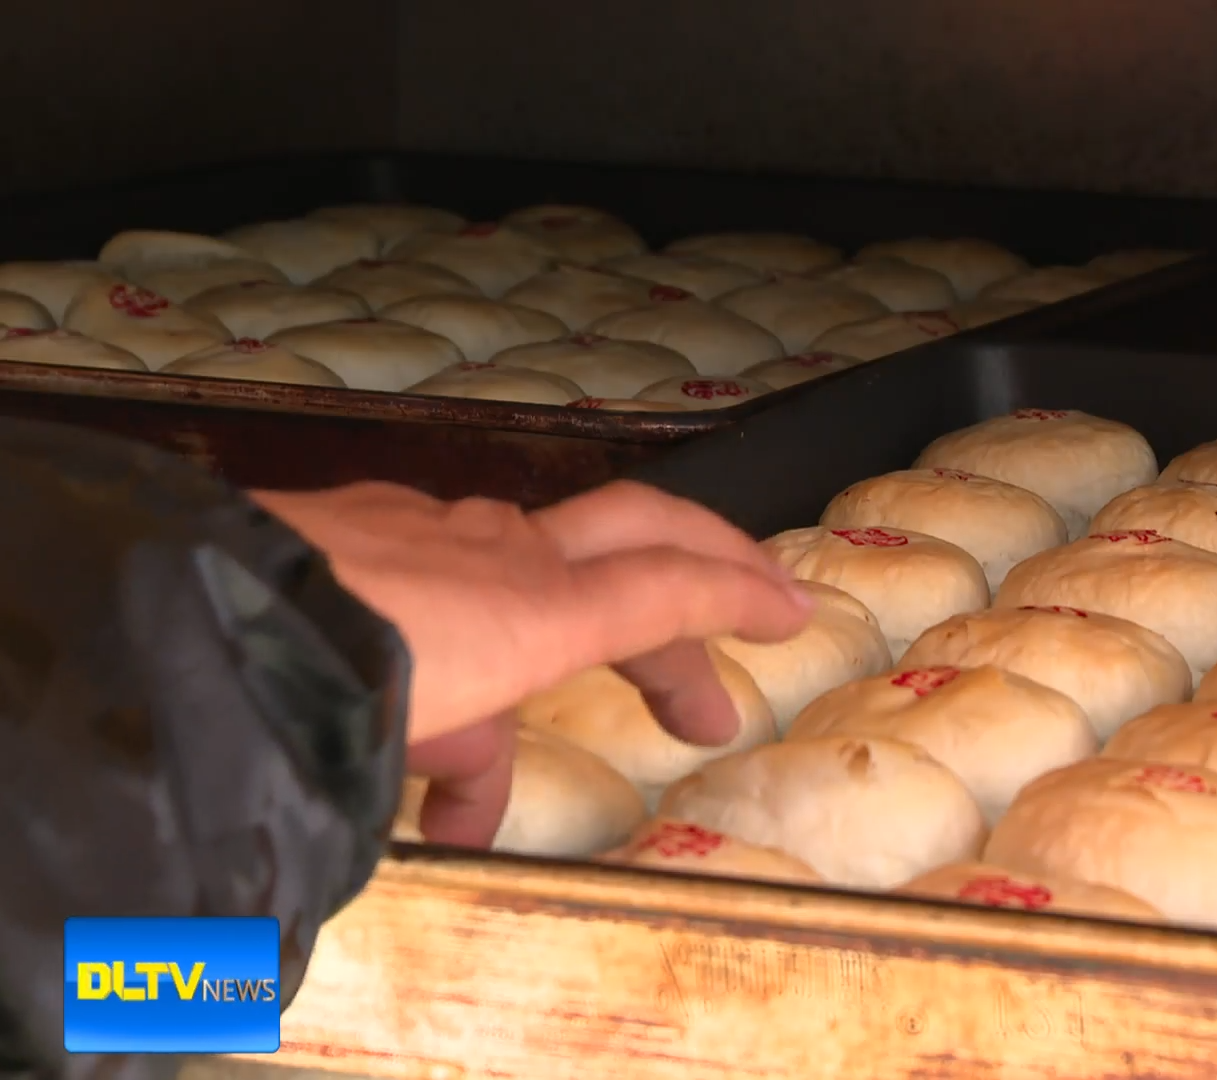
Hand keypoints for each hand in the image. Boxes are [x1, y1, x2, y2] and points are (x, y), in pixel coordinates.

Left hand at [250, 480, 812, 848]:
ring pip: (530, 565)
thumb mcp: (420, 739)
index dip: (742, 594)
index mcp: (533, 605)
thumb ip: (461, 777)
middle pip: (637, 536)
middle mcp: (496, 550)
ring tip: (511, 763)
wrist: (201, 608)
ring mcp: (430, 526)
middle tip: (731, 642)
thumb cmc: (316, 678)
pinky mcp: (361, 521)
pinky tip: (419, 687)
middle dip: (702, 581)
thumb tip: (466, 822)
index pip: (669, 585)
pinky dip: (460, 629)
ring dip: (559, 638)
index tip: (794, 612)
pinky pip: (439, 570)